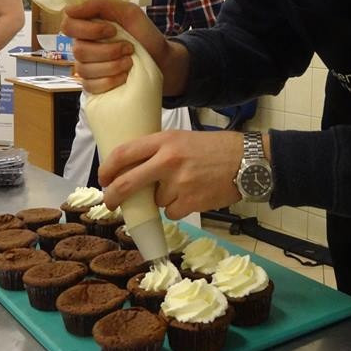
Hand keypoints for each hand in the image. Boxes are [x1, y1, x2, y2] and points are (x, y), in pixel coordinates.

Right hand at [62, 0, 169, 93]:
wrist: (162, 60)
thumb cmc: (144, 34)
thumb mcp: (128, 12)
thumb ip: (98, 5)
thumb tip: (68, 9)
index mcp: (87, 26)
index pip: (68, 26)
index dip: (88, 29)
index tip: (111, 30)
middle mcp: (82, 46)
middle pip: (79, 50)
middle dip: (108, 50)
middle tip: (129, 48)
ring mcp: (86, 67)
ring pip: (85, 69)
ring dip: (112, 65)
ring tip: (130, 62)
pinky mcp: (93, 86)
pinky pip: (91, 86)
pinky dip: (110, 81)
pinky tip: (124, 76)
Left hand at [99, 129, 243, 219]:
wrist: (246, 160)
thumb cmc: (214, 148)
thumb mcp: (182, 138)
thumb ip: (158, 150)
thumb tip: (132, 169)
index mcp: (164, 140)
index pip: (124, 153)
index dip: (107, 169)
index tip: (104, 178)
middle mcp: (168, 161)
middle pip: (128, 183)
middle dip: (114, 196)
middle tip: (110, 202)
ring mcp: (179, 183)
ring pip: (155, 201)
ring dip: (162, 199)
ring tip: (184, 186)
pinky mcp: (190, 202)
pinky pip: (171, 212)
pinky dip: (177, 208)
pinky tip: (193, 195)